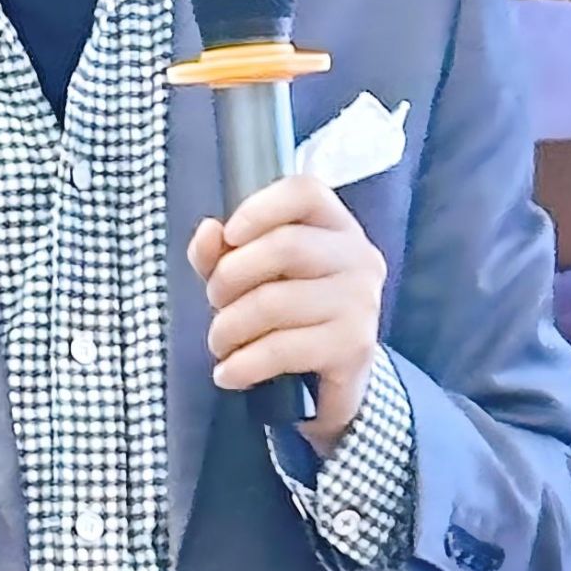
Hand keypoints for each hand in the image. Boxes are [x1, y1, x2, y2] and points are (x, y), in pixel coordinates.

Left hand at [189, 174, 386, 454]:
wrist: (335, 379)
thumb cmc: (289, 313)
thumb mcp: (250, 276)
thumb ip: (222, 251)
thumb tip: (208, 231)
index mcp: (335, 225)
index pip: (304, 192)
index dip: (259, 208)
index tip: (229, 236)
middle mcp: (358, 257)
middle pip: (284, 246)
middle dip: (230, 277)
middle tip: (214, 301)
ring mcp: (361, 302)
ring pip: (276, 302)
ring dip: (229, 327)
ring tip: (219, 343)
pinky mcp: (354, 347)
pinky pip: (283, 349)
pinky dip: (243, 365)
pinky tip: (228, 373)